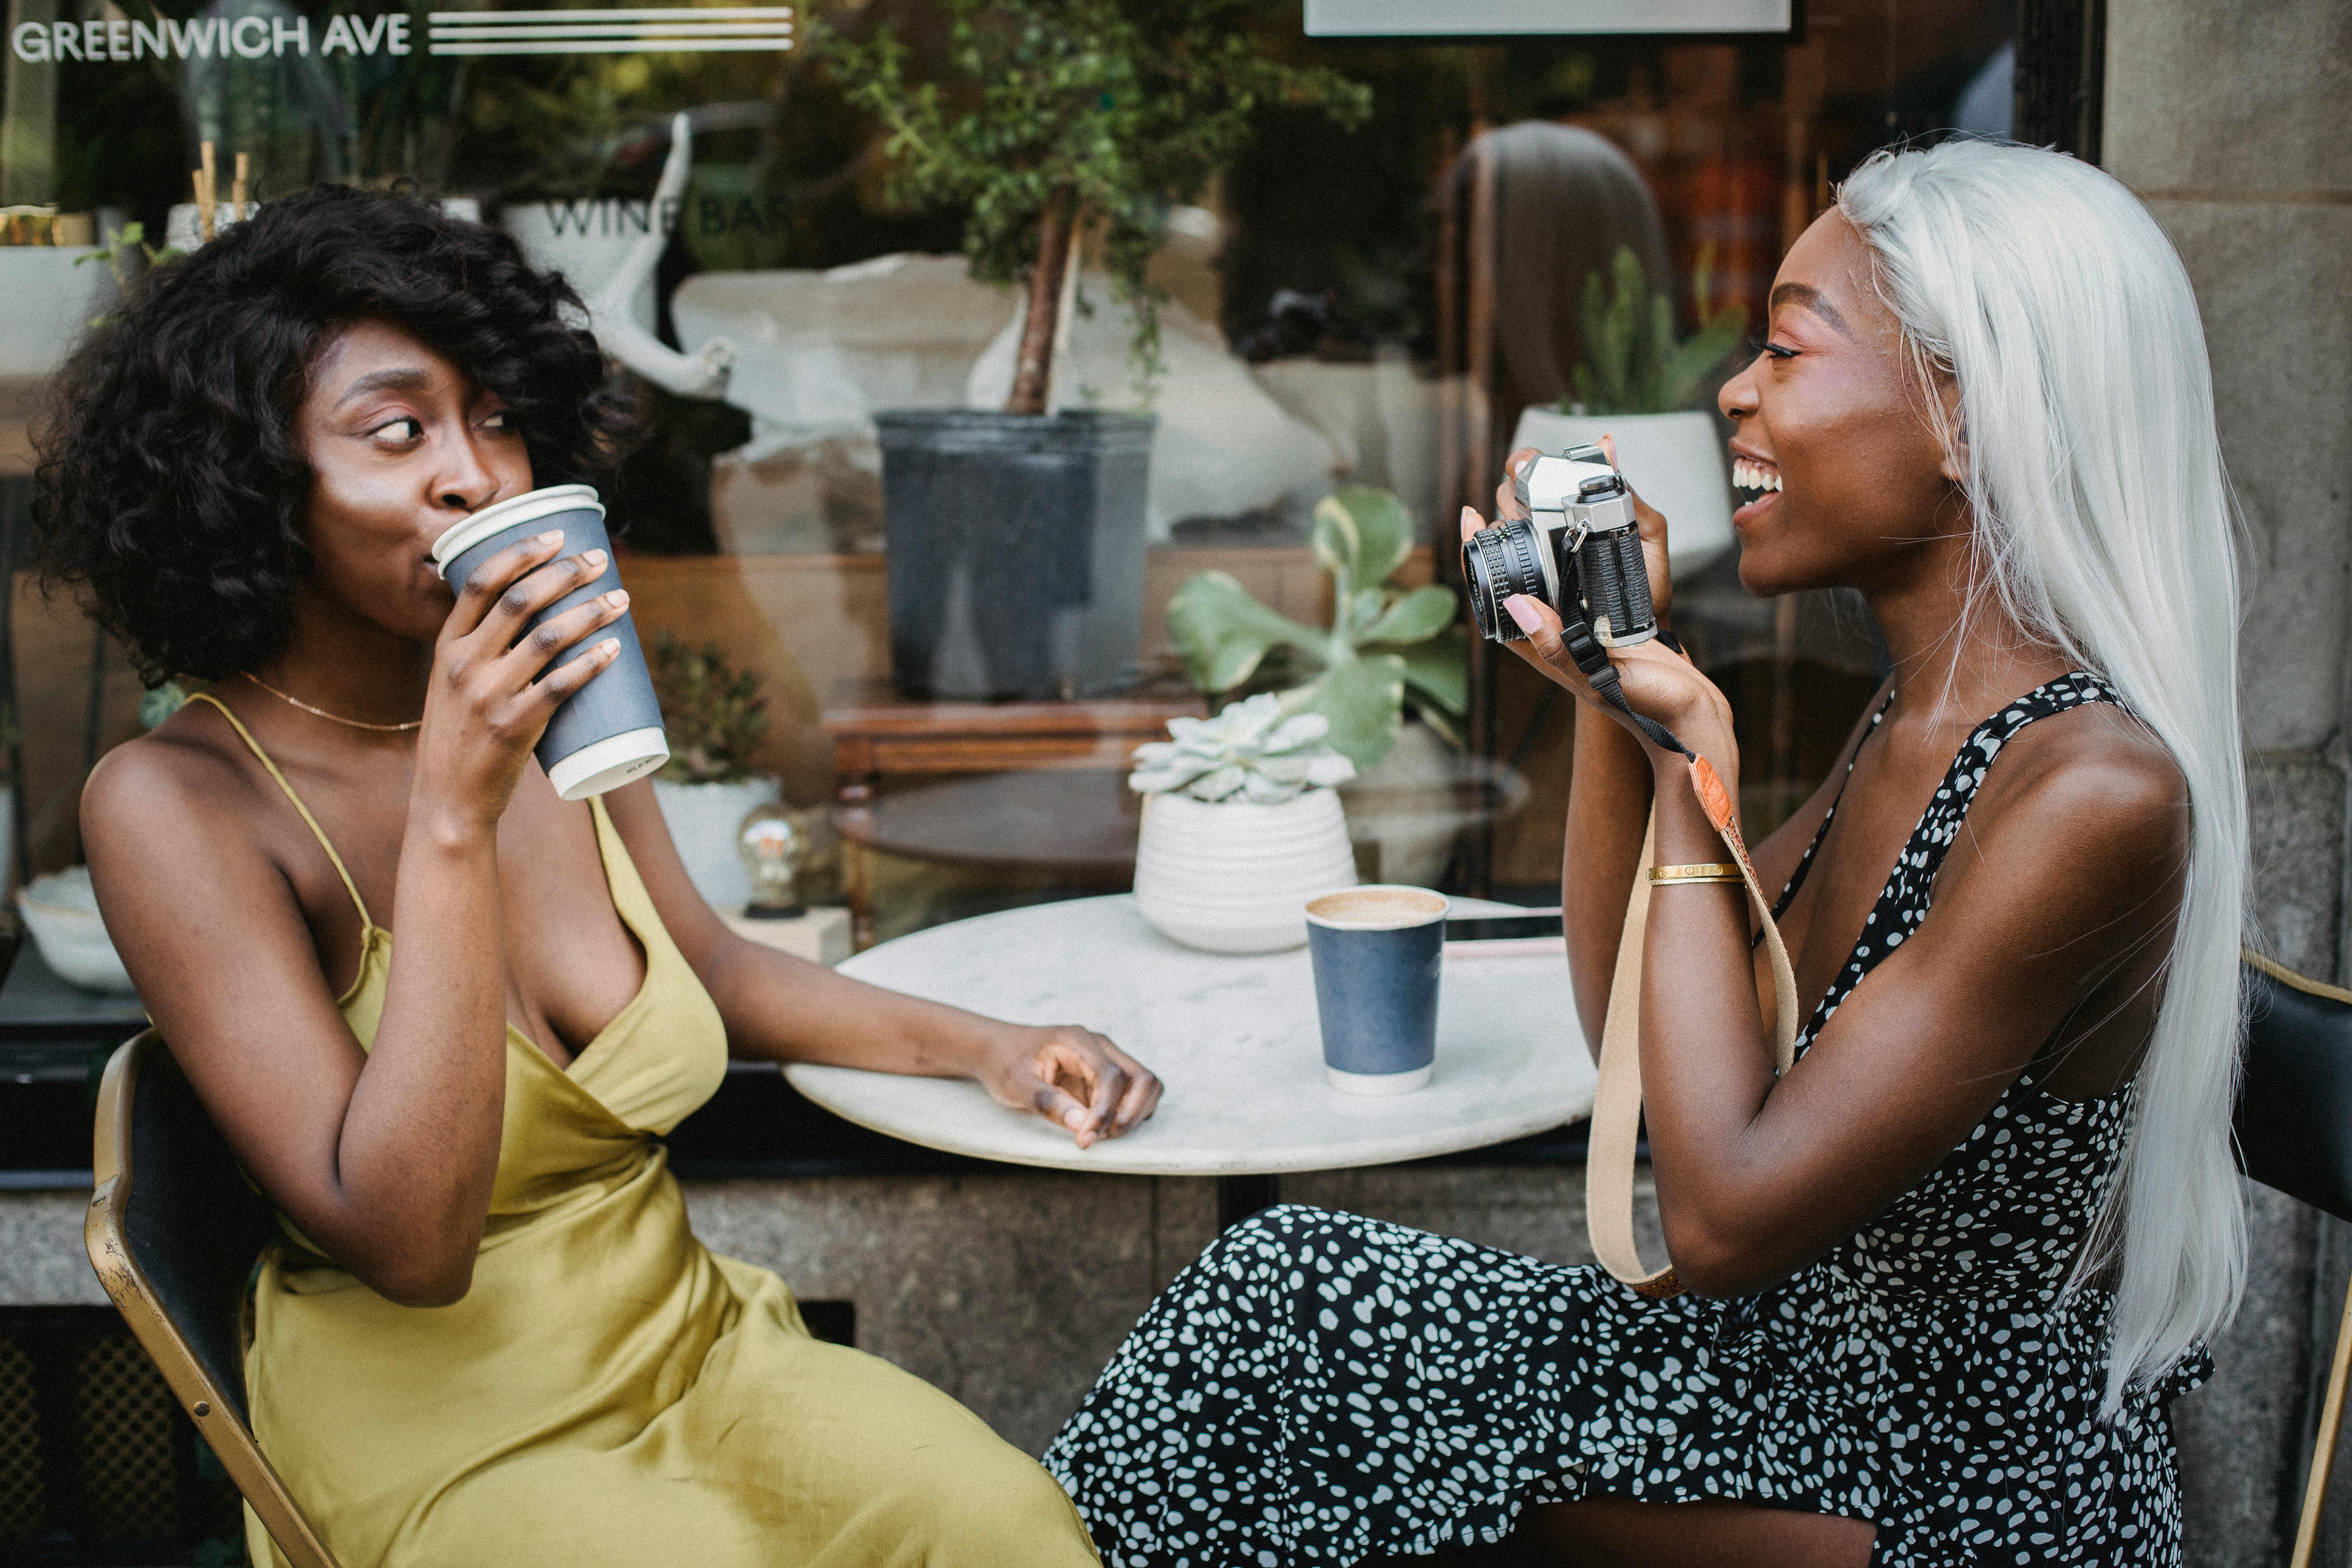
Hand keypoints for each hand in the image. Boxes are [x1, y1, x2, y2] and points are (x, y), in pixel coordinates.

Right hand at [414, 531, 632, 831]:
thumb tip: (536, 615)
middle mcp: (463, 665)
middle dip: (565, 573)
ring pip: (546, 638)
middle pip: (520, 601)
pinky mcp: (514, 727)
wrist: (448, 801)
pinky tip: (615, 650)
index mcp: (446, 647)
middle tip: (599, 563)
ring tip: (621, 601)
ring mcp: (487, 695)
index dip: (520, 553)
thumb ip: (481, 651)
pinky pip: (560, 687)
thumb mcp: (453, 685)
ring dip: (589, 614)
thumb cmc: (459, 738)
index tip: (556, 536)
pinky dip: (591, 664)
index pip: (479, 582)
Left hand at [972, 1024, 1162, 1148]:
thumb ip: (1049, 1103)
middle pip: (1142, 1079)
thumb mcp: (1016, 1084)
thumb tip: (1082, 1126)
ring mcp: (1106, 1060)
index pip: (1112, 1076)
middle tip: (1100, 1137)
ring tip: (1099, 1133)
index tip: (1086, 1139)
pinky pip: (1134, 1095)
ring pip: (1146, 1086)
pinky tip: (1100, 1126)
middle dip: (1129, 1114)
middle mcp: (1100, 1047)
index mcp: (1077, 1041)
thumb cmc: (1005, 1063)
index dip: (1105, 1111)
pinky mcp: (1106, 1077)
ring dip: (1133, 1115)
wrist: (997, 1049)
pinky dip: (1128, 1114)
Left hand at [1464, 473, 1734, 772]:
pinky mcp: (1611, 614)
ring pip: (1551, 568)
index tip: (1472, 515)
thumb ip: (1556, 645)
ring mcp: (1582, 621)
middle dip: (1509, 532)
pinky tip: (1585, 515)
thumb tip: (1516, 604)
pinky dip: (1582, 541)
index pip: (1493, 596)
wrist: (1690, 715)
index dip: (1477, 556)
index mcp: (1540, 646)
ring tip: (1538, 489)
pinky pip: (1587, 571)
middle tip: (1509, 486)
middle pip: (1518, 573)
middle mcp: (1555, 630)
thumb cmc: (1645, 703)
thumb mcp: (1595, 674)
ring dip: (1543, 531)